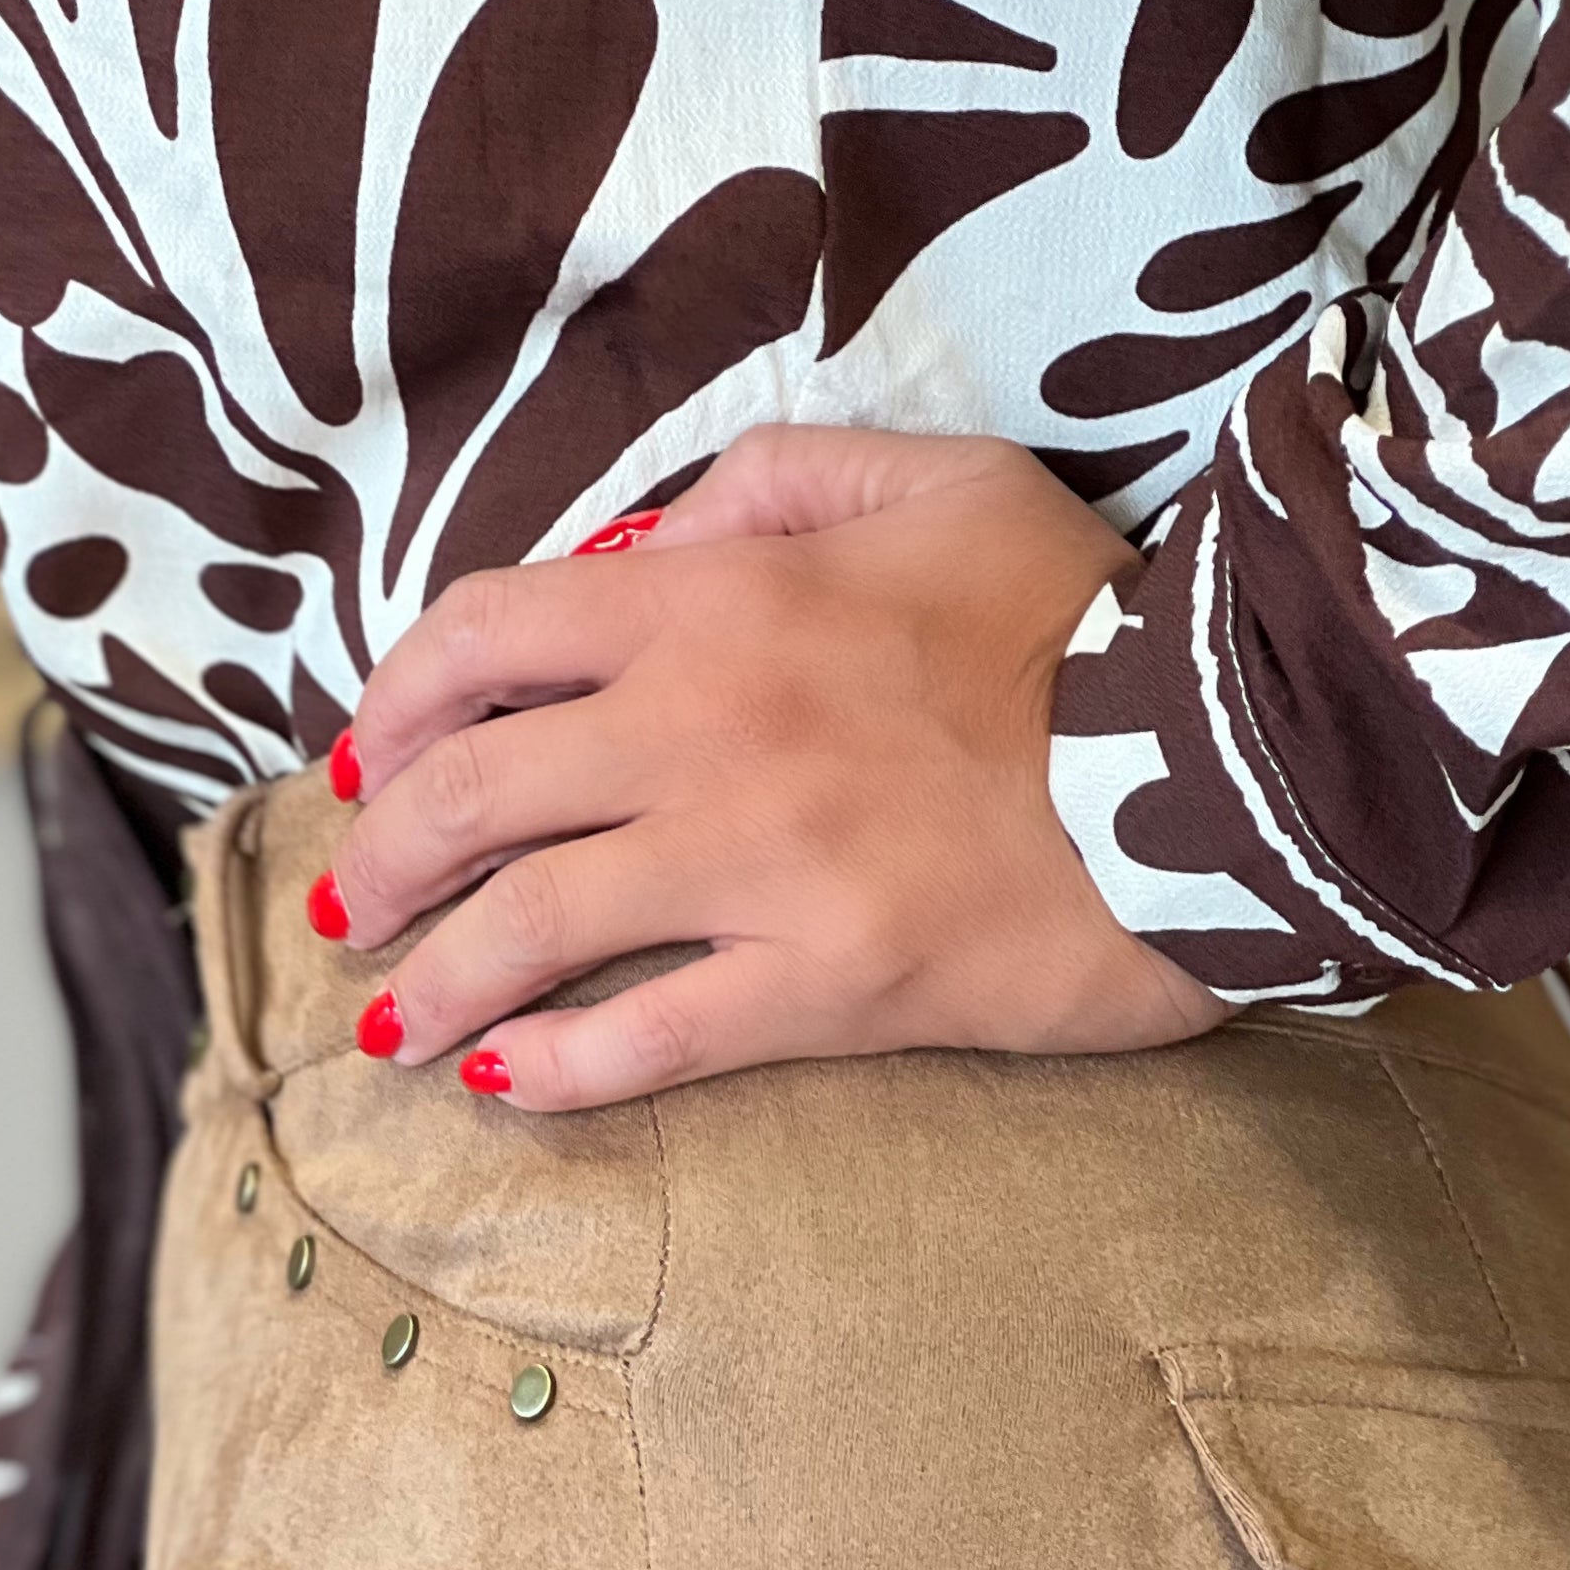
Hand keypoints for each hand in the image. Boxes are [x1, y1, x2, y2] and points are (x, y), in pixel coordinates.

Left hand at [328, 424, 1219, 1110]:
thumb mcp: (937, 483)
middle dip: (381, 855)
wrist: (1218, 761)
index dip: (395, 702)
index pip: (486, 636)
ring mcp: (756, 864)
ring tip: (392, 1020)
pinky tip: (504, 1086)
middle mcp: (705, 728)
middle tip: (351, 904)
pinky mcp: (822, 984)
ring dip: (434, 977)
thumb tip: (637, 548)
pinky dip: (553, 1070)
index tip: (362, 757)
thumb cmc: (1082, 620)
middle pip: (472, 793)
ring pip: (529, 927)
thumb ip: (772, 487)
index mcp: (720, 599)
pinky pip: (646, 1039)